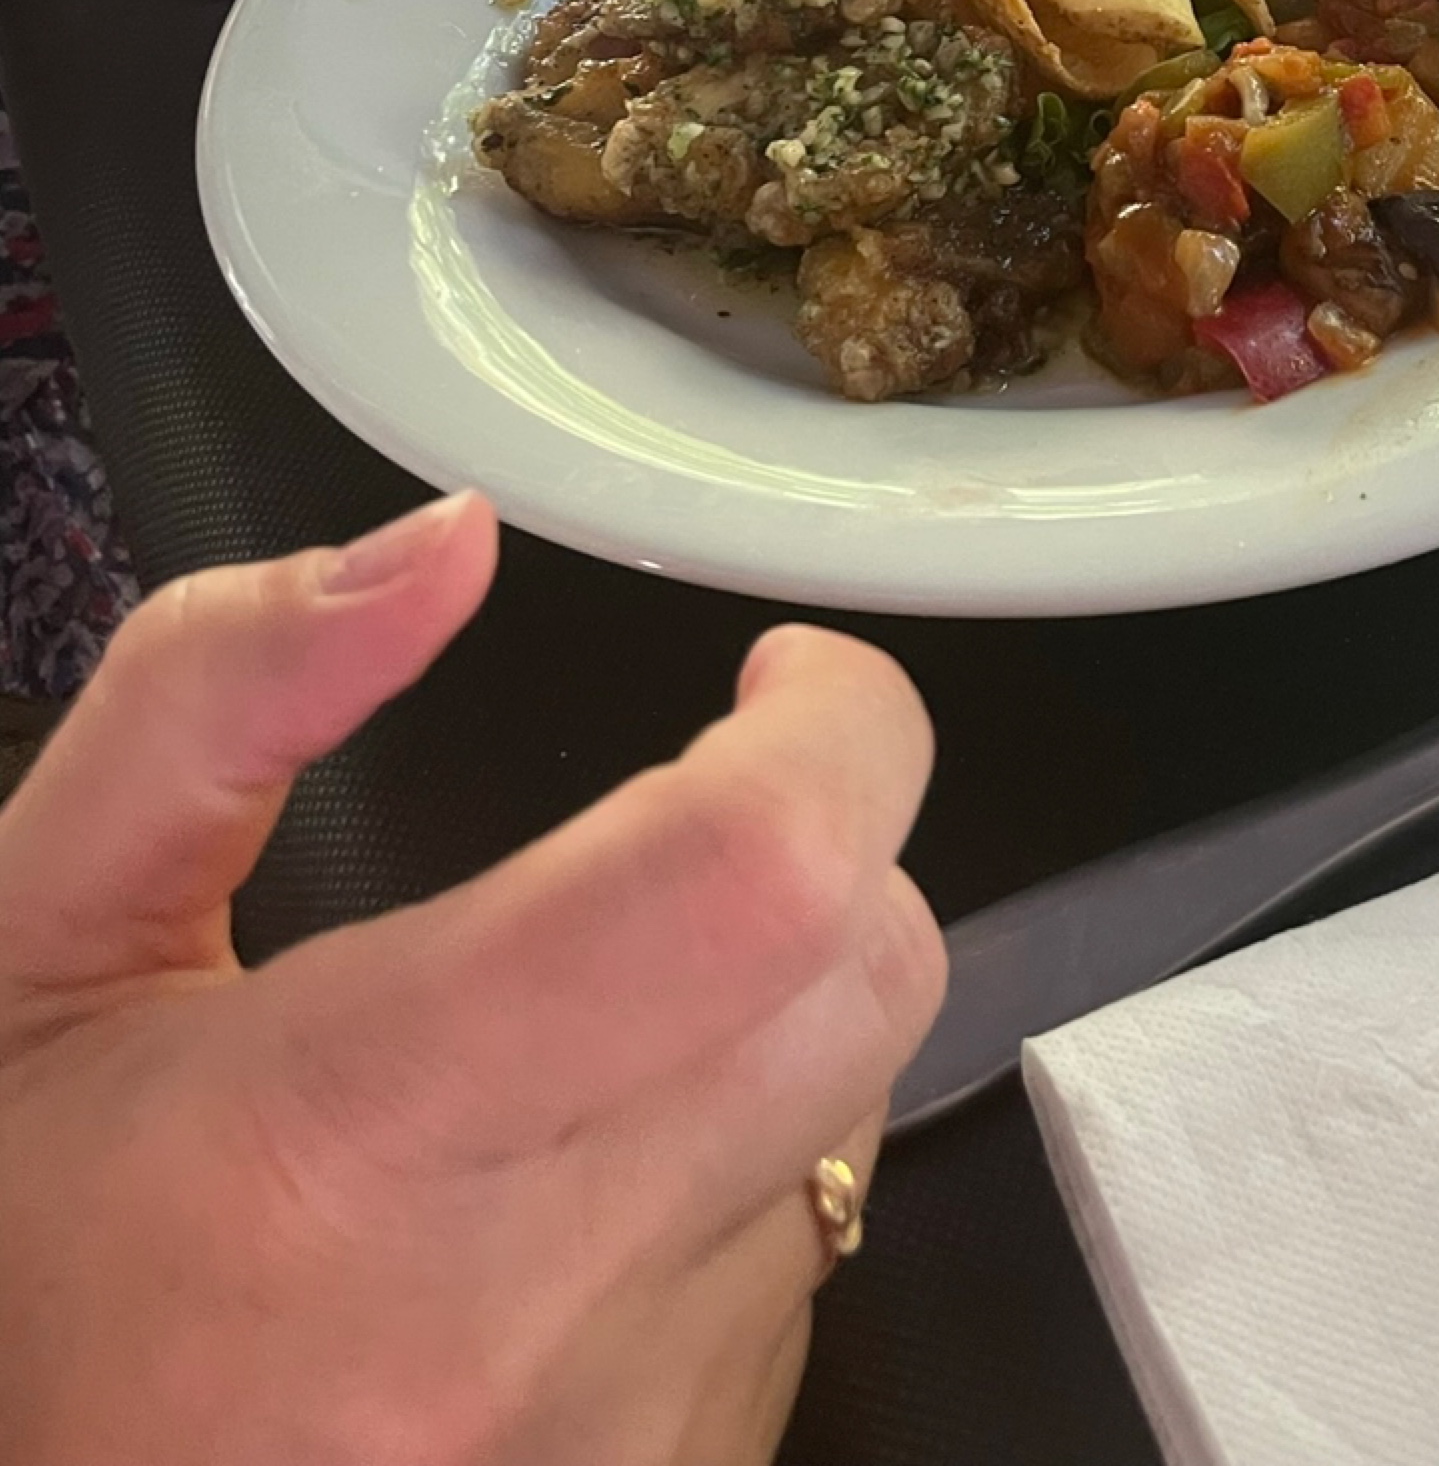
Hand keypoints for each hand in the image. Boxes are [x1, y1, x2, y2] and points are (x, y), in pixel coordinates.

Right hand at [0, 492, 944, 1465]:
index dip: (834, 729)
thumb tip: (441, 549)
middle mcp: (523, 1305)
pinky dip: (729, 1190)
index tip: (781, 686)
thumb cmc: (11, 1260)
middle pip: (864, 976)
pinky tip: (553, 1214)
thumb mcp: (32, 937)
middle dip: (816, 848)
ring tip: (564, 1053)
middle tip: (670, 840)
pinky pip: (800, 1274)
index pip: (754, 879)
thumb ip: (216, 695)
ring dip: (767, 1026)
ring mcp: (616, 1430)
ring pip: (853, 1118)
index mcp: (358, 1134)